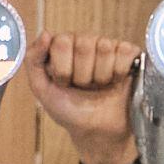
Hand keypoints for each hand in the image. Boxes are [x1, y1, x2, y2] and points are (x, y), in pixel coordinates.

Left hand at [28, 32, 139, 163]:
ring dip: (101, 76)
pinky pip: (124, 52)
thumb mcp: (42, 89)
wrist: (96, 130)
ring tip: (99, 86)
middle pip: (83, 44)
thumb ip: (34, 60)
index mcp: (63, 46)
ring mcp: (108, 46)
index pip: (61, 42)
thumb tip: (45, 33)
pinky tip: (116, 81)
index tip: (63, 83)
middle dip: (82, 75)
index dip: (62, 69)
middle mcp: (85, 41)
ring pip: (104, 48)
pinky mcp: (130, 53)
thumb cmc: (69, 109)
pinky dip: (119, 73)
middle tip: (83, 87)